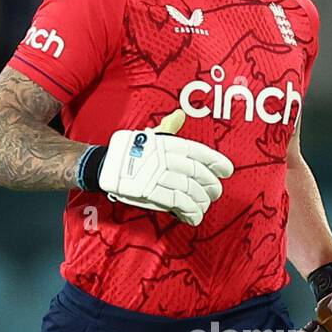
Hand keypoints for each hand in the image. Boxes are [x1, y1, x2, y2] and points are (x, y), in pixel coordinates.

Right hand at [99, 109, 232, 225]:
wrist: (104, 167)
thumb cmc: (131, 151)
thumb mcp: (149, 136)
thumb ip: (168, 128)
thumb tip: (180, 114)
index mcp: (165, 143)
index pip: (196, 151)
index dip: (214, 161)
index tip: (228, 170)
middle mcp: (163, 158)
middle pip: (196, 173)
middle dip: (211, 185)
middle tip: (216, 192)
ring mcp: (156, 175)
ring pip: (189, 190)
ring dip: (200, 202)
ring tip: (203, 206)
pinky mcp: (149, 193)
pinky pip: (177, 203)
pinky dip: (189, 212)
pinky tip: (194, 217)